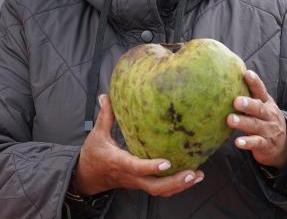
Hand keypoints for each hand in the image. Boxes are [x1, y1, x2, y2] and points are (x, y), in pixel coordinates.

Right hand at [72, 94, 203, 196]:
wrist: (88, 177)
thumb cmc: (93, 155)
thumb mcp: (97, 134)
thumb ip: (105, 115)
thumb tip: (105, 96)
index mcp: (119, 162)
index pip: (136, 167)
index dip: (151, 167)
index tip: (167, 163)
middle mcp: (130, 176)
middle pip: (154, 187)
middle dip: (175, 182)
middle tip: (192, 173)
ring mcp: (137, 182)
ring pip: (160, 191)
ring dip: (180, 186)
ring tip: (198, 175)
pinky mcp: (141, 184)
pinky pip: (160, 190)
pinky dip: (176, 186)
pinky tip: (191, 178)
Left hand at [228, 70, 286, 168]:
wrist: (285, 144)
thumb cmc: (265, 120)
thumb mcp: (262, 106)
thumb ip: (250, 95)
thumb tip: (229, 75)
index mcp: (266, 103)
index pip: (261, 91)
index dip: (255, 82)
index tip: (247, 74)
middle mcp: (269, 115)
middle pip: (259, 108)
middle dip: (248, 104)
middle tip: (236, 101)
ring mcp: (268, 130)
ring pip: (255, 125)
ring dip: (243, 122)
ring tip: (230, 119)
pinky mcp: (265, 144)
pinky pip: (256, 143)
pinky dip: (247, 143)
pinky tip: (238, 142)